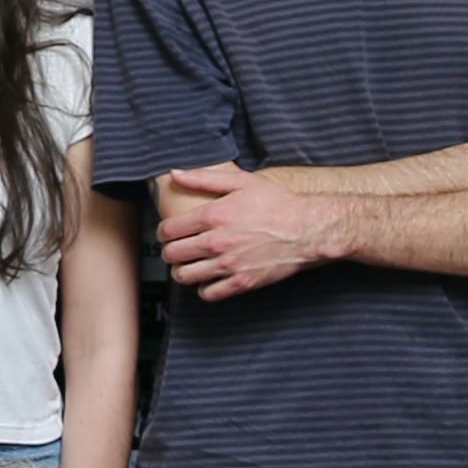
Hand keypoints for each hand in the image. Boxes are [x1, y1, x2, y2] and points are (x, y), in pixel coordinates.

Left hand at [155, 163, 328, 298]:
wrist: (305, 229)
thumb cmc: (276, 203)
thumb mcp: (241, 181)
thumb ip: (204, 178)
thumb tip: (176, 174)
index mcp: (214, 215)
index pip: (168, 230)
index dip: (162, 232)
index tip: (167, 232)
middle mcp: (217, 242)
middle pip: (172, 254)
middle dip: (169, 251)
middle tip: (176, 248)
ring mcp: (228, 264)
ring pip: (185, 276)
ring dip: (181, 270)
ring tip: (188, 264)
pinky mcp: (241, 282)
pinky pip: (208, 293)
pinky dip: (203, 288)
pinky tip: (208, 278)